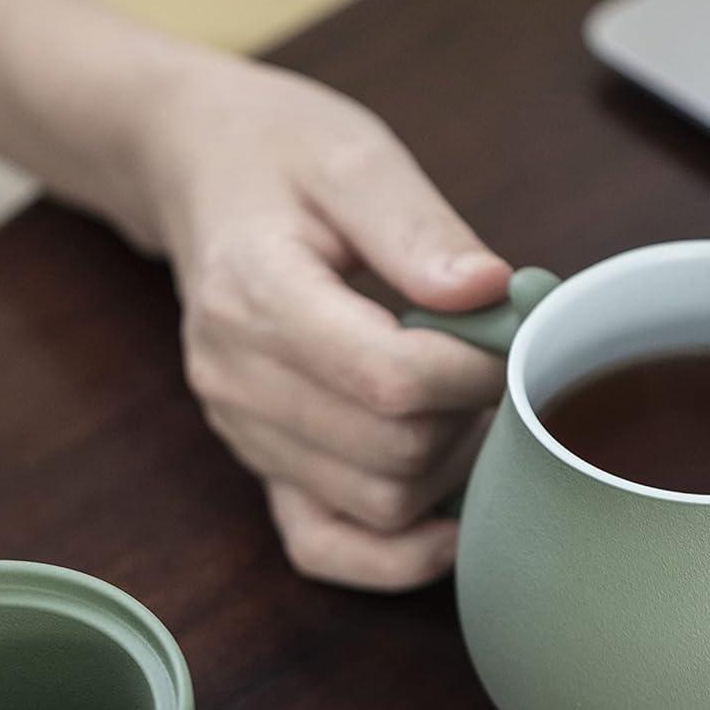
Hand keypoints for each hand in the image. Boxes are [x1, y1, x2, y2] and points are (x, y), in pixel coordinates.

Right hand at [125, 45, 510, 590]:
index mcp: (256, 294)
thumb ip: (421, 229)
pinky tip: (446, 520)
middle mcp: (237, 378)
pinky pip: (324, 548)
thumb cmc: (279, 156)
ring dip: (444, 469)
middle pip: (392, 454)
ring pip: (376, 506)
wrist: (198, 173)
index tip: (511, 334)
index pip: (390, 379)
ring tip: (457, 400)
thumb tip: (492, 293)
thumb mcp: (354, 157)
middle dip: (467, 417)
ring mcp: (243, 431)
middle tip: (489, 363)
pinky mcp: (260, 463)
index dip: (475, 371)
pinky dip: (393, 552)